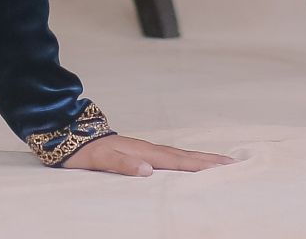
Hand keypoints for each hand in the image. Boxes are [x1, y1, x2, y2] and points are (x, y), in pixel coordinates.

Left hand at [62, 134, 233, 176]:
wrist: (71, 133)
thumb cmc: (85, 151)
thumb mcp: (100, 159)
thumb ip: (122, 164)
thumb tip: (148, 171)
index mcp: (144, 152)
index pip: (178, 161)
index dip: (201, 164)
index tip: (225, 165)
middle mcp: (149, 149)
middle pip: (185, 156)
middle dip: (209, 160)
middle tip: (234, 163)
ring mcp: (145, 149)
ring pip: (179, 155)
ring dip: (200, 159)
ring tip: (219, 162)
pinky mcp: (140, 152)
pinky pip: (169, 157)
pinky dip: (184, 160)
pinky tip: (187, 164)